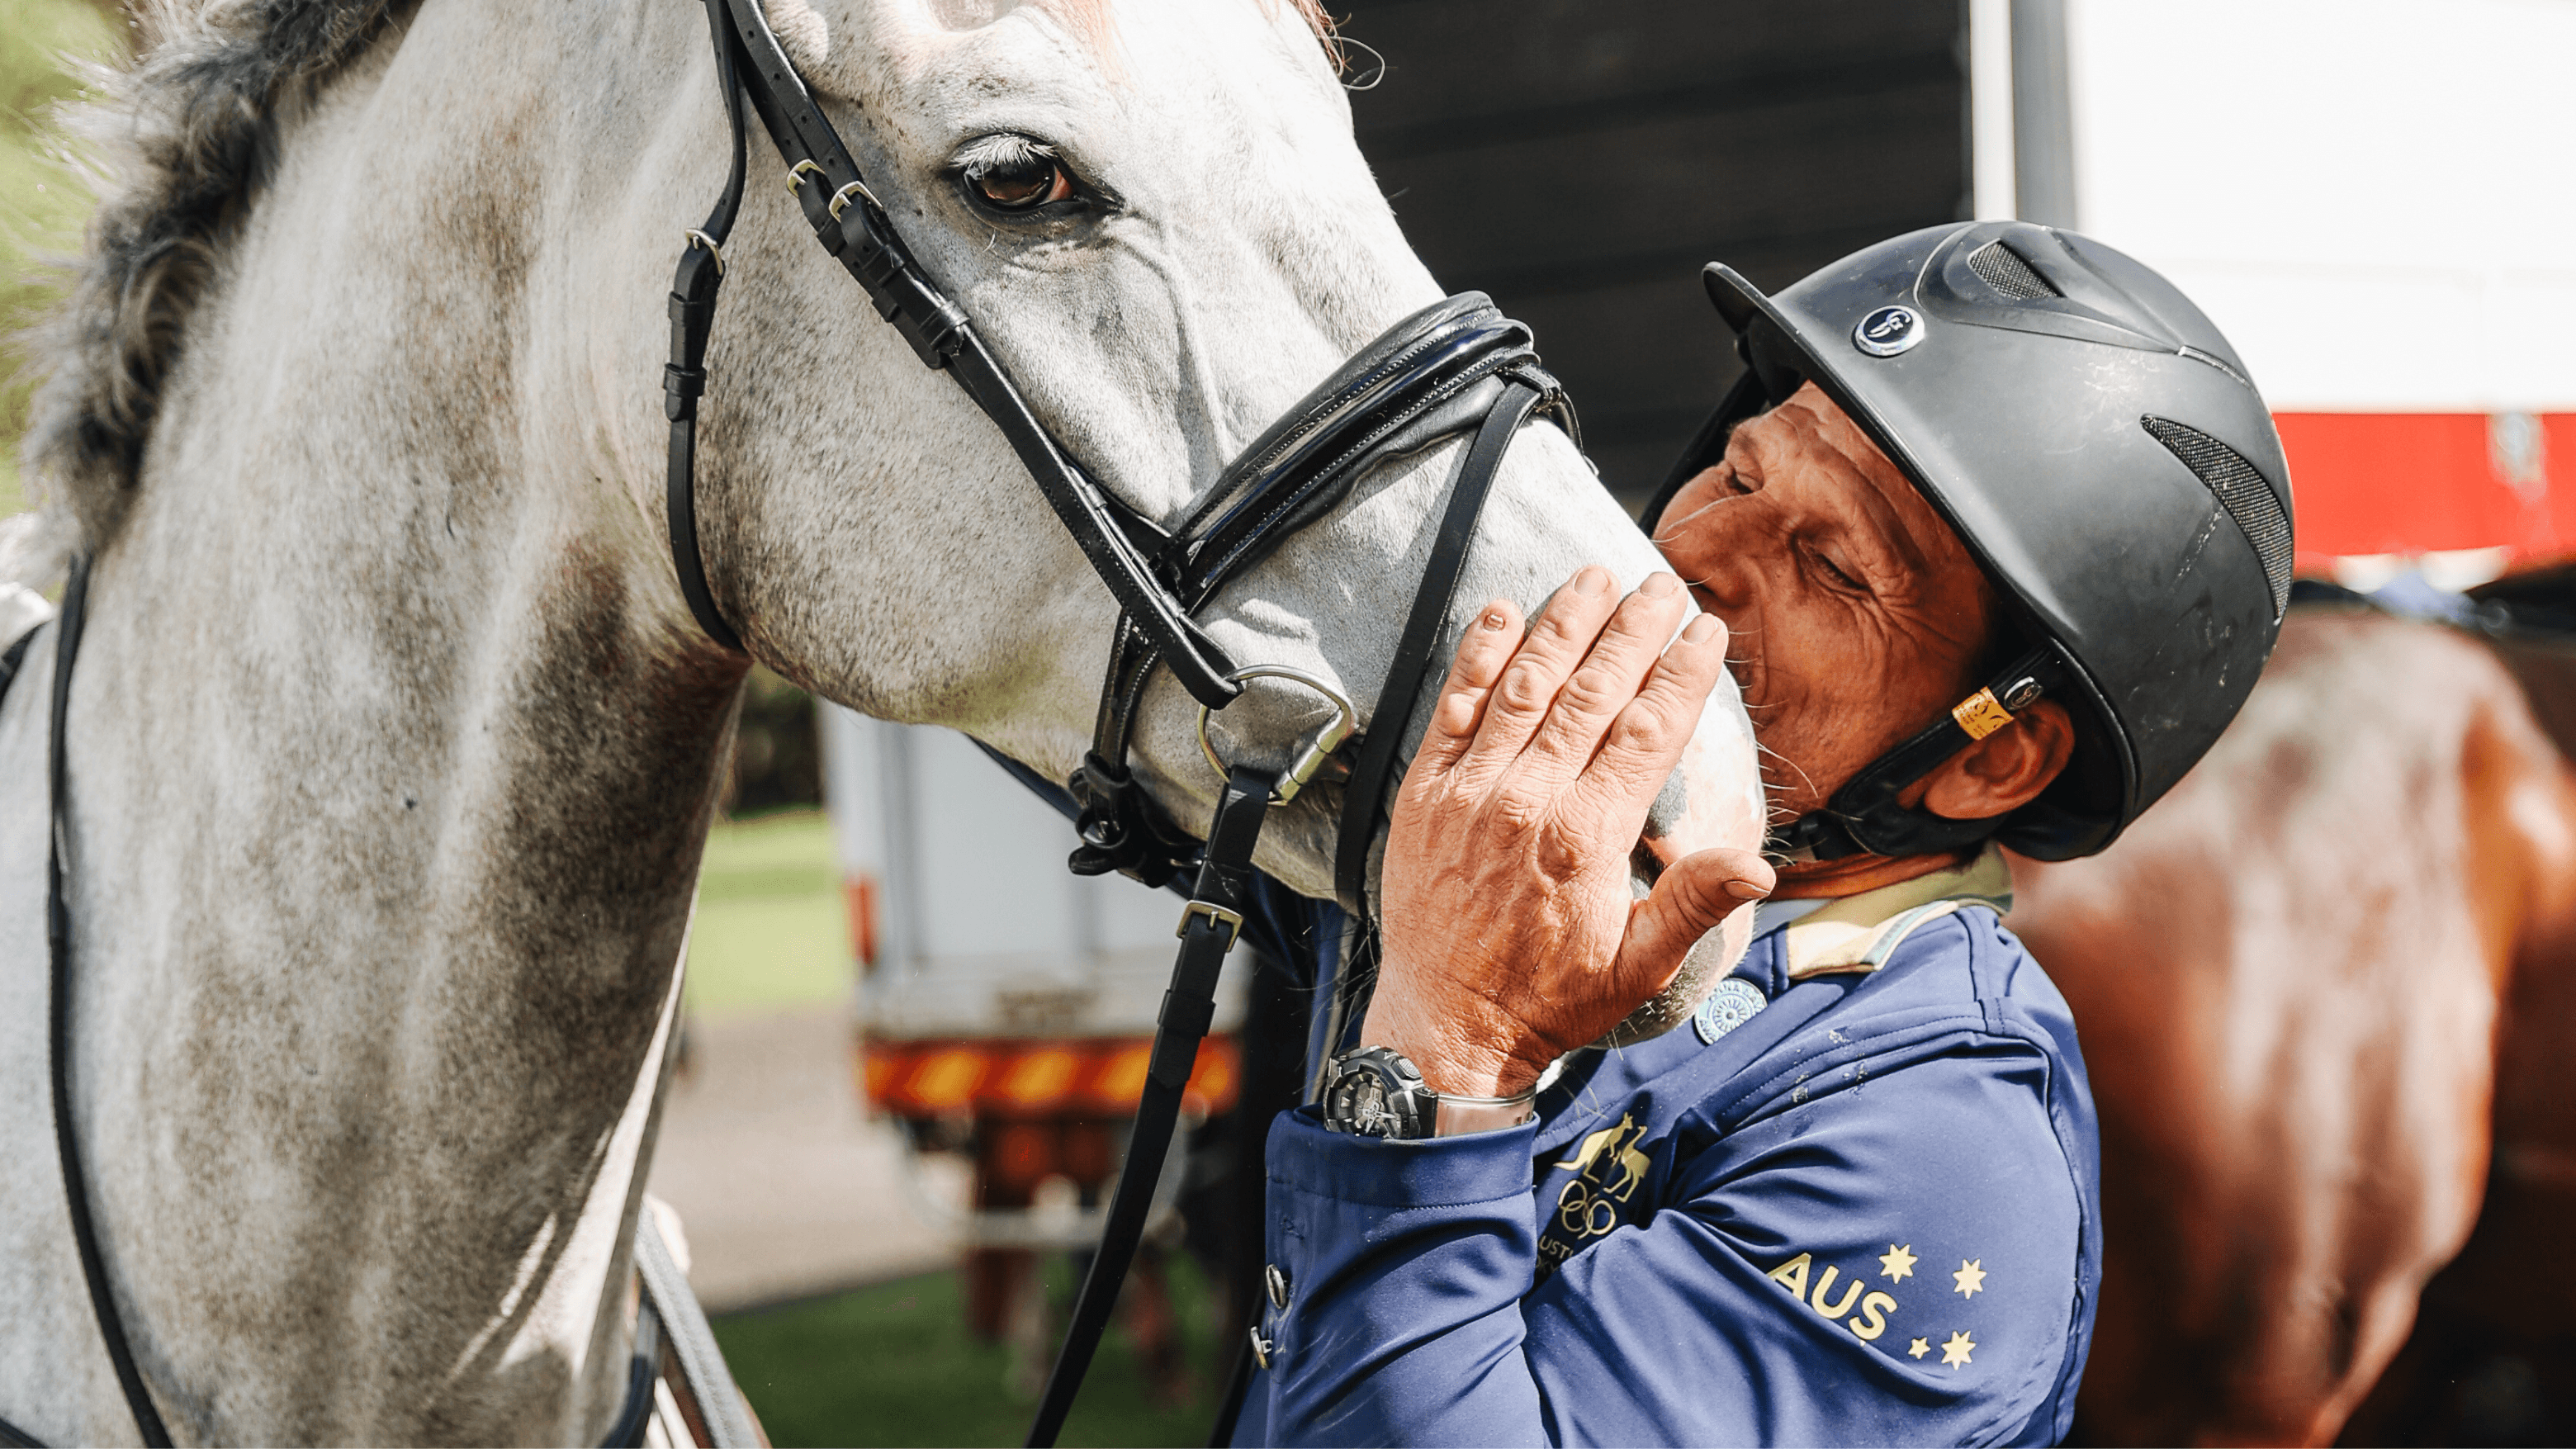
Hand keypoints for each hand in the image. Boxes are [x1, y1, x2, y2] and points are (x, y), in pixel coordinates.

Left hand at [1363, 567, 1774, 1098]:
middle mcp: (1528, 799)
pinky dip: (1477, 656)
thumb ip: (1693, 905)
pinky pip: (1454, 706)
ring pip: (1524, 684)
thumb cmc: (1550, 998)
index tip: (1707, 630)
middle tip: (1662, 584)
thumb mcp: (1638, 966)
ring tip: (1595, 576)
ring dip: (1562, 624)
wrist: (1448, 1024)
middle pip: (1590, 690)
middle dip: (1632, 629)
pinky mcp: (1425, 792)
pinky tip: (1499, 613)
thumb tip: (1757, 866)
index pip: (1648, 730)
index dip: (1681, 672)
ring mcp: (1470, 790)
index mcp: (1587, 836)